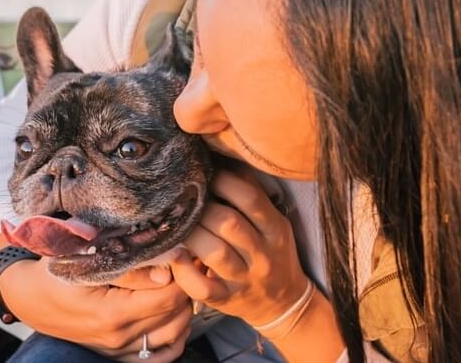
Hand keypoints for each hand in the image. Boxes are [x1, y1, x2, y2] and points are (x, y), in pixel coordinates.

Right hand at [0, 235, 191, 359]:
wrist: (30, 297)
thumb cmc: (56, 271)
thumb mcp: (86, 260)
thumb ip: (129, 268)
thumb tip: (167, 274)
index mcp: (112, 313)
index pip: (169, 296)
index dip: (183, 273)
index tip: (182, 254)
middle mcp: (118, 338)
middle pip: (176, 315)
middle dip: (185, 288)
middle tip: (182, 265)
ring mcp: (119, 350)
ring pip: (175, 335)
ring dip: (182, 309)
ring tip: (176, 285)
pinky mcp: (119, 356)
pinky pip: (162, 355)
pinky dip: (174, 335)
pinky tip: (168, 313)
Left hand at [170, 169, 310, 327]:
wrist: (285, 302)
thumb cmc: (272, 252)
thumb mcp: (273, 223)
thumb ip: (251, 195)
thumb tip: (221, 157)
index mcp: (275, 229)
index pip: (250, 198)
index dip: (223, 181)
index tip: (205, 174)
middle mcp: (263, 254)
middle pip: (229, 223)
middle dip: (202, 208)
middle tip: (184, 199)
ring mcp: (245, 280)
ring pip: (215, 253)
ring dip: (191, 234)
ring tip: (177, 223)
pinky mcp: (227, 300)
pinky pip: (203, 287)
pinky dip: (185, 272)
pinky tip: (175, 256)